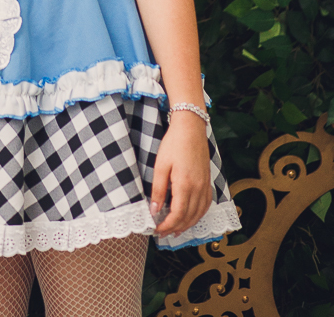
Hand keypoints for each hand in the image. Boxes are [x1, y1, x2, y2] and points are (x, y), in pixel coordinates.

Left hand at [151, 112, 212, 236]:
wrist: (191, 129)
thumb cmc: (173, 144)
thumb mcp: (160, 166)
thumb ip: (158, 190)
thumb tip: (154, 210)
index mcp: (185, 185)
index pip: (177, 215)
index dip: (167, 226)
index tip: (156, 230)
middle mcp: (198, 189)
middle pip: (188, 217)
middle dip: (175, 228)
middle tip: (162, 233)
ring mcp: (205, 186)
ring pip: (198, 214)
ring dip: (187, 225)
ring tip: (175, 230)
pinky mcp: (208, 182)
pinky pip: (205, 206)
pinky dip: (198, 215)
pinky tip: (191, 217)